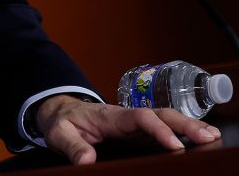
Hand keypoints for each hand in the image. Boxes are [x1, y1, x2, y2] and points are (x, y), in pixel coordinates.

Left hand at [35, 95, 221, 164]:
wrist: (62, 112)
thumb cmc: (63, 122)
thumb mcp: (60, 133)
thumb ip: (73, 146)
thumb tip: (86, 160)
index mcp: (110, 116)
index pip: (139, 117)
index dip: (158, 129)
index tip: (174, 144)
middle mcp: (127, 116)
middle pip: (160, 115)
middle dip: (185, 124)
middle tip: (207, 136)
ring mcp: (135, 123)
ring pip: (166, 119)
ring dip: (189, 126)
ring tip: (212, 136)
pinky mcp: (139, 131)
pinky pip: (164, 128)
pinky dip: (183, 131)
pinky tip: (199, 138)